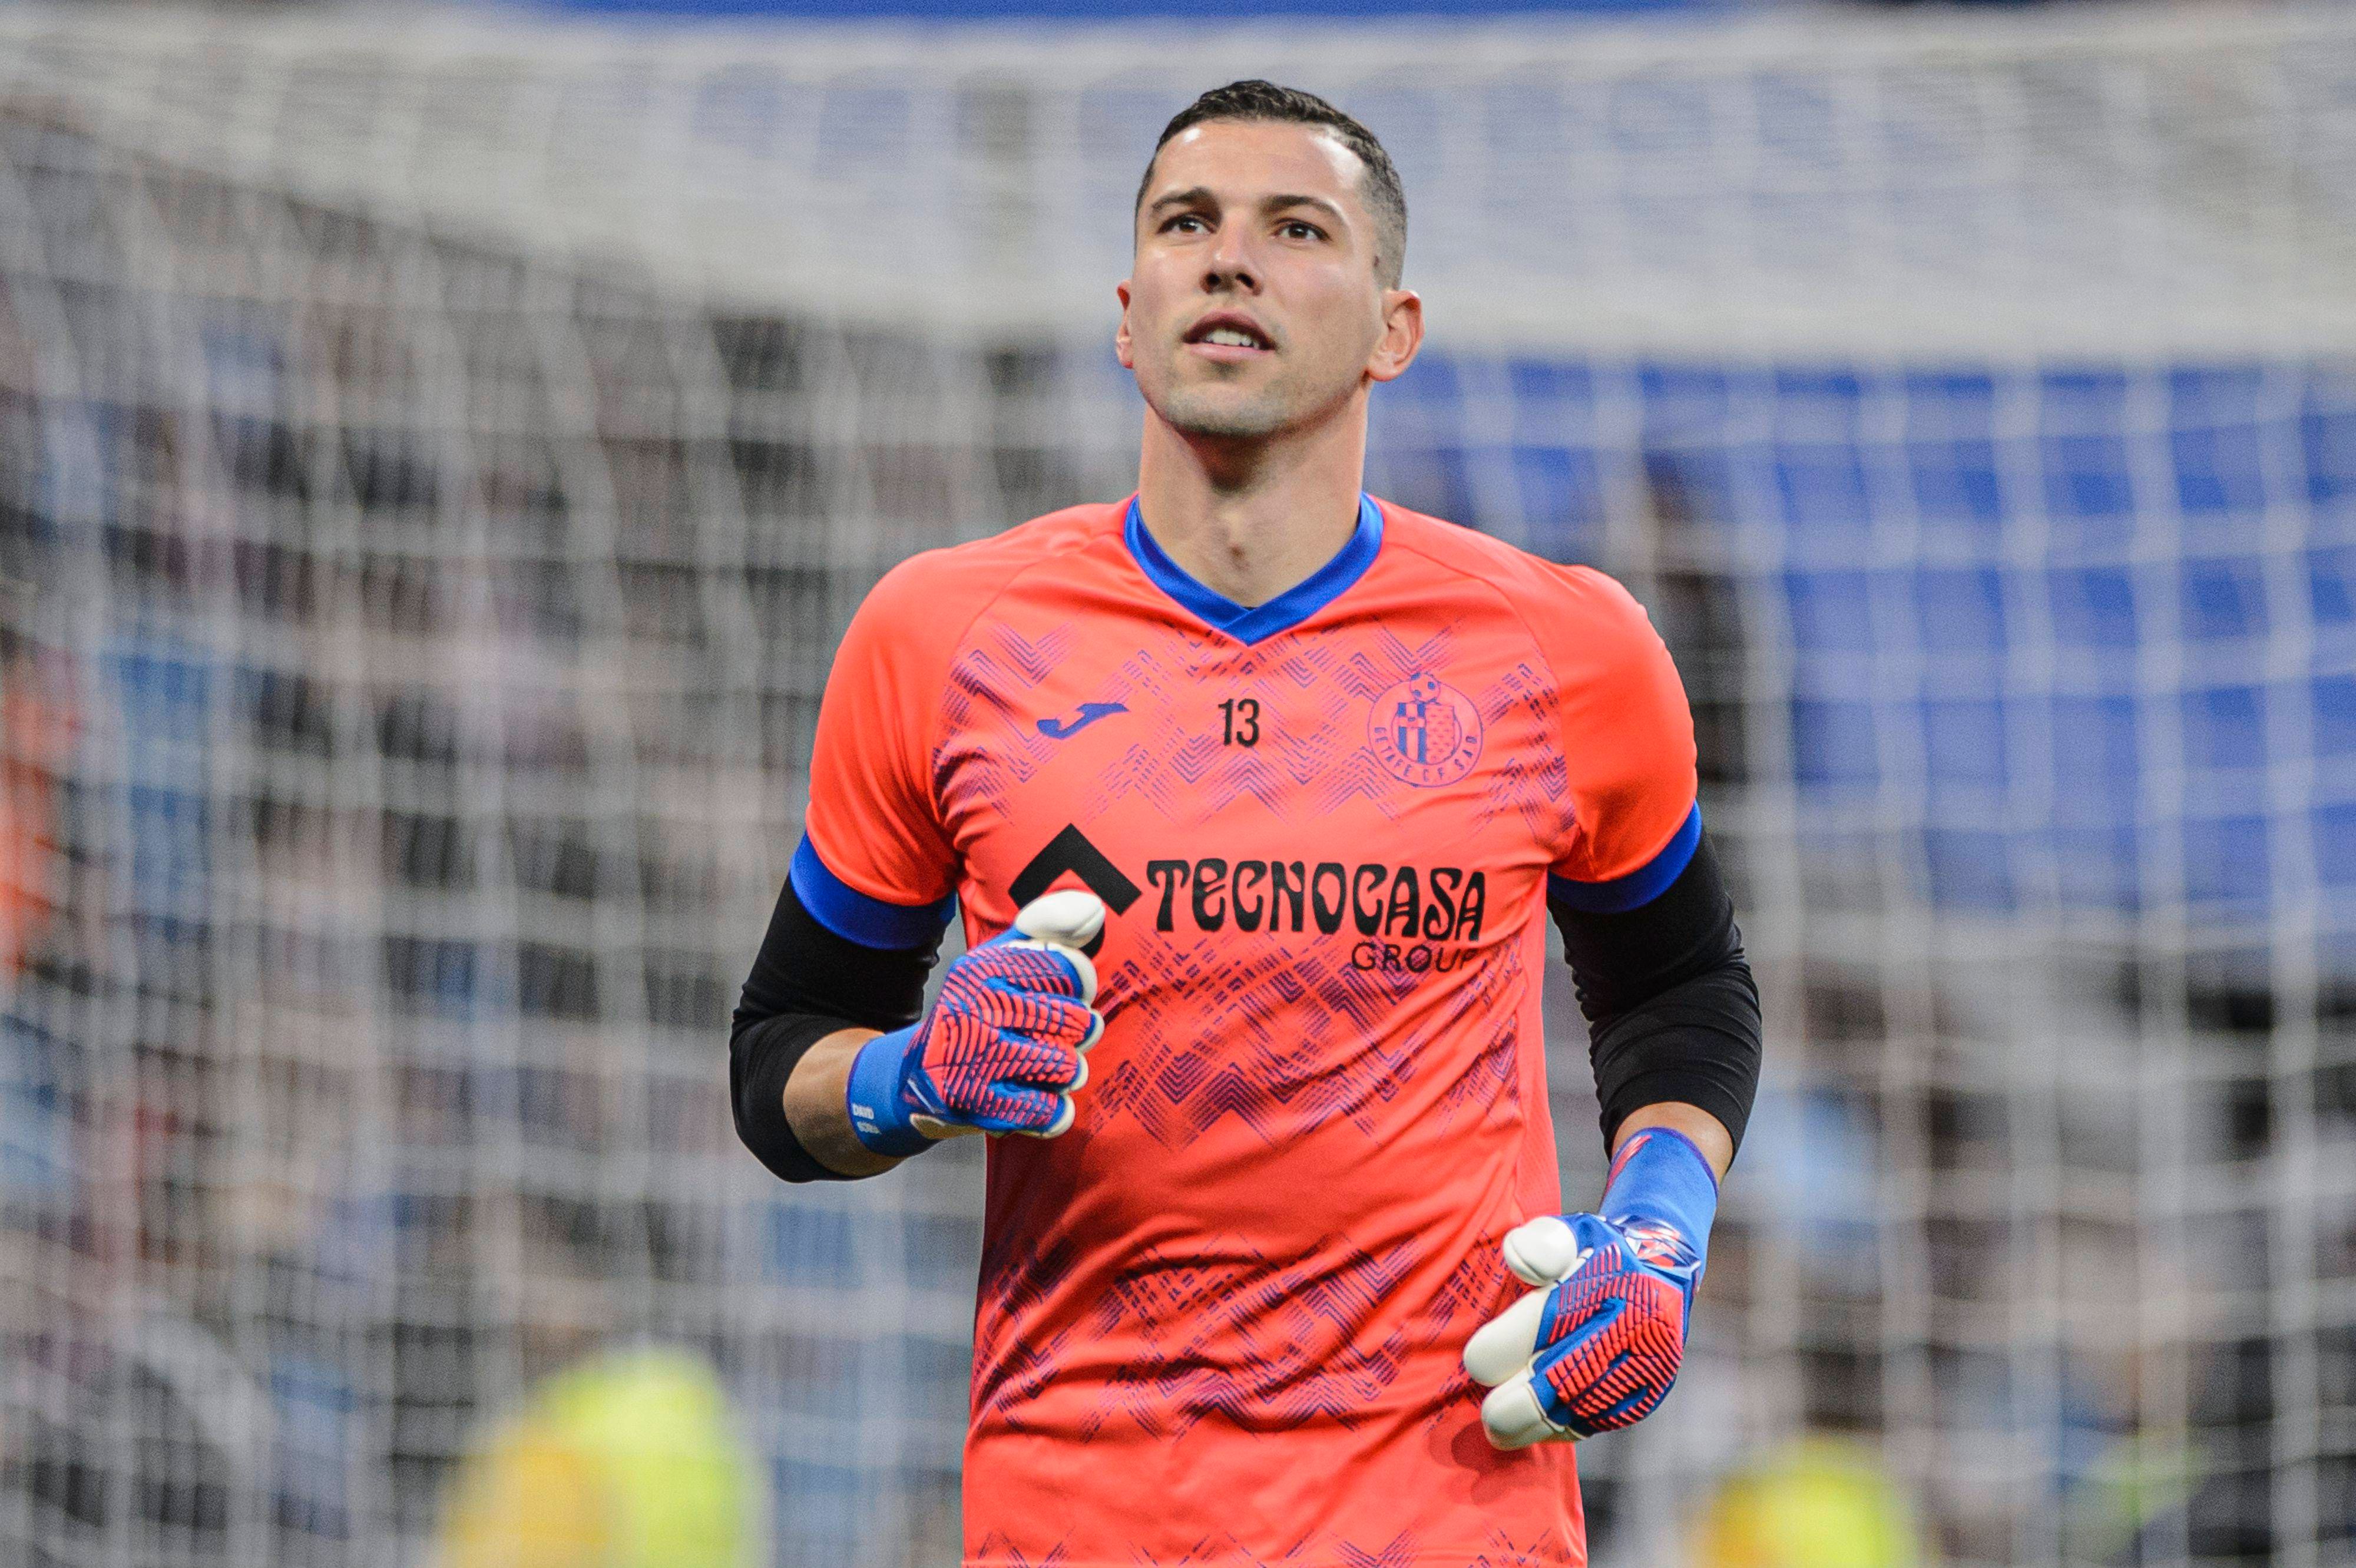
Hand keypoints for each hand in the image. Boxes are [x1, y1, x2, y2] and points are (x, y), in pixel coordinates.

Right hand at [845, 890, 1106, 1154]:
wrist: (913, 1079)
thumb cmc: (974, 1013)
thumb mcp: (996, 964)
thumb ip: (1044, 932)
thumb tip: (1091, 907)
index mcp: (982, 970)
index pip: (1069, 969)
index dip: (1079, 986)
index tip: (1062, 994)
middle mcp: (975, 1009)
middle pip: (1074, 1021)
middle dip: (1078, 1034)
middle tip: (1057, 1036)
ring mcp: (974, 1059)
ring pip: (1066, 1066)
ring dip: (1066, 1073)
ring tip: (1046, 1069)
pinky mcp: (975, 1105)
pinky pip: (1049, 1110)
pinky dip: (1055, 1112)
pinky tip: (1040, 1102)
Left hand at [1461, 1126, 1717, 1446]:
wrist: (1663, 1263)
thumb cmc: (1593, 1250)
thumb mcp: (1564, 1232)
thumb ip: (1535, 1245)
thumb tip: (1523, 1270)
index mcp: (1606, 1276)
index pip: (1542, 1322)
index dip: (1503, 1347)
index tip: (1476, 1364)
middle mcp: (1634, 1322)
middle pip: (1567, 1378)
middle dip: (1520, 1404)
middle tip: (1488, 1418)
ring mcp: (1648, 1360)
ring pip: (1585, 1408)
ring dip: (1540, 1426)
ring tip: (1503, 1433)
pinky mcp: (1653, 1387)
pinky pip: (1605, 1418)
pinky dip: (1568, 1428)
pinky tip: (1539, 1429)